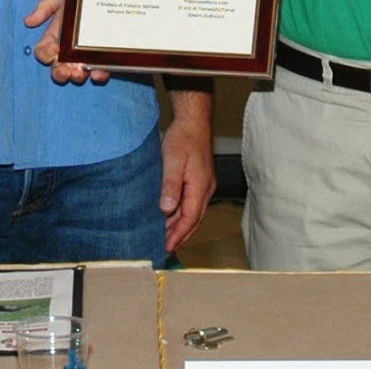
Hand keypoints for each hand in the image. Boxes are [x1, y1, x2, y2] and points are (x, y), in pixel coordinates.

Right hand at [24, 0, 109, 84]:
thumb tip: (28, 21)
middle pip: (58, 67)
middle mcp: (69, 46)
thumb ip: (46, 6)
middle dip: (60, 73)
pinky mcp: (104, 53)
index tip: (53, 51)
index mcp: (56, 33)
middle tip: (66, 71)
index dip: (45, 54)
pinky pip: (100, 68)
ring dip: (77, 76)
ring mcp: (86, 51)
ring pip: (78, 72)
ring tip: (81, 73)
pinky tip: (99, 72)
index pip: (44, 51)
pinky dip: (99, 74)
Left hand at [159, 109, 214, 252]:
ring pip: (193, 213)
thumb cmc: (183, 138)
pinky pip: (191, 204)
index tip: (167, 247)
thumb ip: (170, 185)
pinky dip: (181, 214)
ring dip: (180, 226)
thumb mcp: (172, 160)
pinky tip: (170, 216)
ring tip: (164, 237)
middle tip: (165, 248)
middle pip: (193, 220)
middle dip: (180, 236)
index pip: (189, 218)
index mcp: (200, 187)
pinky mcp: (199, 181)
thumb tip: (167, 209)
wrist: (193, 121)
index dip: (178, 234)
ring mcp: (204, 186)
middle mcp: (205, 189)